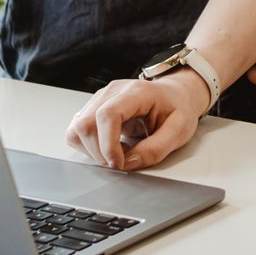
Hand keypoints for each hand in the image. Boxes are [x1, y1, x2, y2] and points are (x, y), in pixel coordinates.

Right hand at [65, 73, 210, 169]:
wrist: (175, 94)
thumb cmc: (177, 108)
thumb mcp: (179, 131)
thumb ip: (155, 150)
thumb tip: (128, 164)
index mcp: (137, 92)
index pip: (108, 114)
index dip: (108, 144)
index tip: (118, 163)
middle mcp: (113, 91)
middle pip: (86, 123)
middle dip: (99, 152)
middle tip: (121, 161)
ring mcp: (101, 98)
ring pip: (76, 128)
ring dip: (91, 150)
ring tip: (116, 152)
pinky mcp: (94, 108)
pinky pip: (77, 130)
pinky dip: (88, 146)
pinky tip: (108, 147)